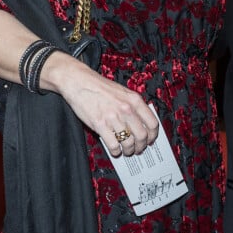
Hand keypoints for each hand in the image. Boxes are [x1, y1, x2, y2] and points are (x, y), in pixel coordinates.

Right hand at [43, 52, 158, 156]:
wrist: (79, 82)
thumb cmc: (100, 87)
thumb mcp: (123, 92)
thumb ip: (133, 106)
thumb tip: (142, 124)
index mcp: (134, 100)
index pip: (152, 123)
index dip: (153, 136)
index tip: (150, 140)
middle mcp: (126, 109)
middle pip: (142, 136)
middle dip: (141, 146)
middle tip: (138, 149)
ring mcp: (113, 118)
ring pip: (128, 142)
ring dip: (128, 150)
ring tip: (126, 151)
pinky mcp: (100, 125)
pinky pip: (113, 145)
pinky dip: (115, 151)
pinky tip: (115, 150)